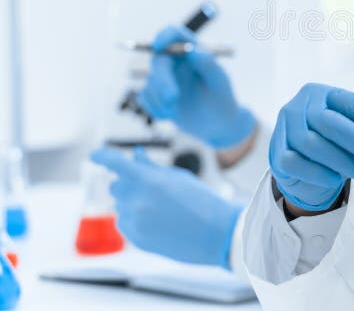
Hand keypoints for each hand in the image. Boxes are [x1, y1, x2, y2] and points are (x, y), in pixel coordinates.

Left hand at [91, 147, 241, 267]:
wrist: (216, 234)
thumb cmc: (202, 201)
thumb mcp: (178, 177)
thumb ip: (152, 167)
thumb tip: (136, 155)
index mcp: (147, 180)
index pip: (114, 163)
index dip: (102, 156)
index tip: (95, 154)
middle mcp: (136, 201)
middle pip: (115, 185)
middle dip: (127, 182)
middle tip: (149, 186)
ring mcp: (134, 222)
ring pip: (120, 205)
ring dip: (133, 202)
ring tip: (161, 208)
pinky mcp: (135, 239)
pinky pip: (124, 223)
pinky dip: (135, 219)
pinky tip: (158, 221)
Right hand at [137, 25, 254, 148]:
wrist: (218, 125)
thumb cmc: (223, 99)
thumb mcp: (219, 82)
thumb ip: (208, 65)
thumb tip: (193, 50)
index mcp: (193, 53)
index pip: (175, 34)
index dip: (165, 36)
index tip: (159, 46)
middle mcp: (176, 62)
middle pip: (159, 60)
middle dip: (163, 80)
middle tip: (173, 98)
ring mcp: (164, 78)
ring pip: (150, 82)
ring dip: (160, 99)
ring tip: (175, 110)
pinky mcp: (156, 95)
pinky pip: (144, 98)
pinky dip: (155, 108)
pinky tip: (169, 115)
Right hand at [269, 83, 353, 211]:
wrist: (298, 157)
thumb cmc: (330, 138)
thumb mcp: (351, 128)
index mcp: (322, 94)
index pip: (351, 103)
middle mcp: (300, 106)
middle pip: (330, 123)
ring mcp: (285, 128)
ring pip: (313, 144)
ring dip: (343, 160)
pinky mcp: (277, 152)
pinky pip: (295, 163)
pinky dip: (318, 172)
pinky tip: (336, 179)